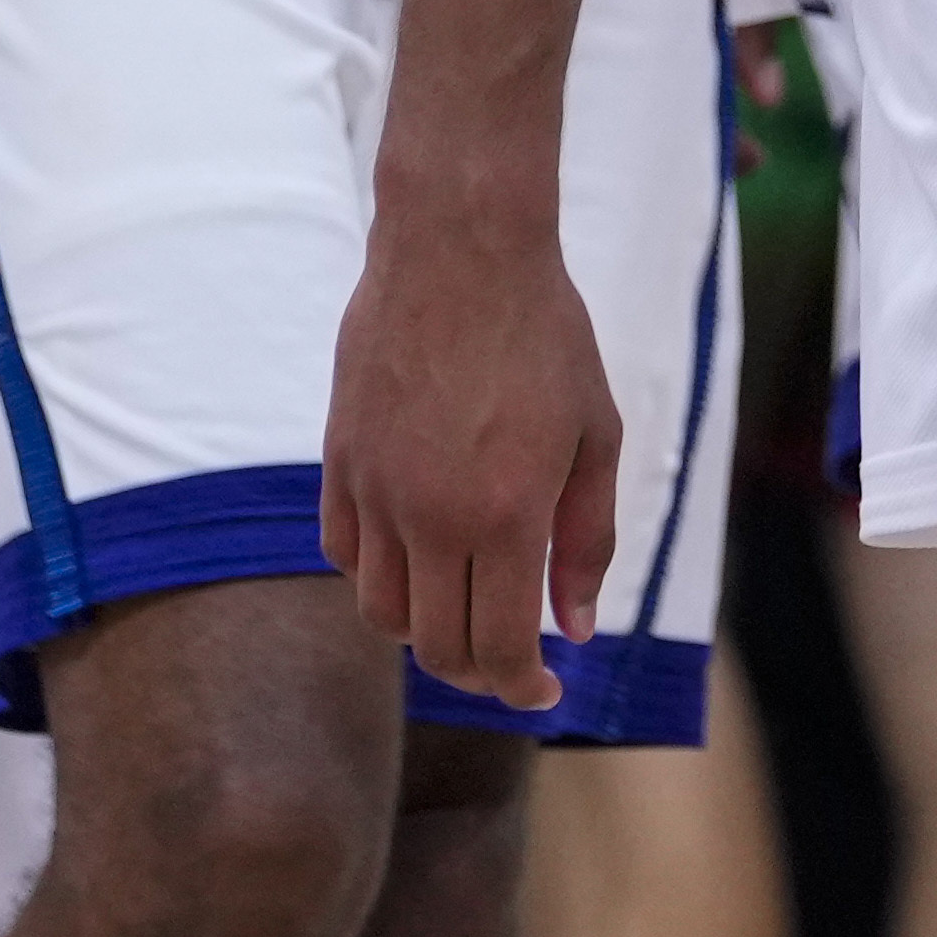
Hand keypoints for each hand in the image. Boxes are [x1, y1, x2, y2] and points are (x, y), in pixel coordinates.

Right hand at [322, 186, 622, 713]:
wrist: (461, 246)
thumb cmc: (545, 335)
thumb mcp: (595, 437)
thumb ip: (586, 540)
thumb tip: (573, 630)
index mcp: (506, 515)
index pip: (498, 649)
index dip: (522, 689)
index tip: (545, 689)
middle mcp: (431, 515)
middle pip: (435, 648)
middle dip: (478, 675)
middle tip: (510, 662)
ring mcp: (376, 488)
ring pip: (381, 612)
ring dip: (424, 632)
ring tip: (463, 612)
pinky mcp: (340, 458)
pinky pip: (344, 553)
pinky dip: (376, 578)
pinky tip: (416, 561)